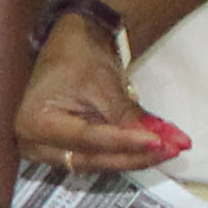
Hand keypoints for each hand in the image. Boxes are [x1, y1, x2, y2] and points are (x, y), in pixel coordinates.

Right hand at [14, 12, 176, 173]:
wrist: (71, 44)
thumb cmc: (79, 56)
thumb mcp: (103, 84)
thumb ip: (128, 117)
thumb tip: (163, 141)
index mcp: (36, 124)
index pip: (87, 139)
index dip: (125, 142)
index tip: (158, 142)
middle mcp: (36, 145)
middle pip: (93, 158)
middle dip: (135, 155)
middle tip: (171, 149)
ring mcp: (49, 151)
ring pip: (99, 162)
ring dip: (134, 156)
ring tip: (169, 148)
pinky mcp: (66, 150)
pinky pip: (99, 157)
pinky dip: (125, 152)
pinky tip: (152, 147)